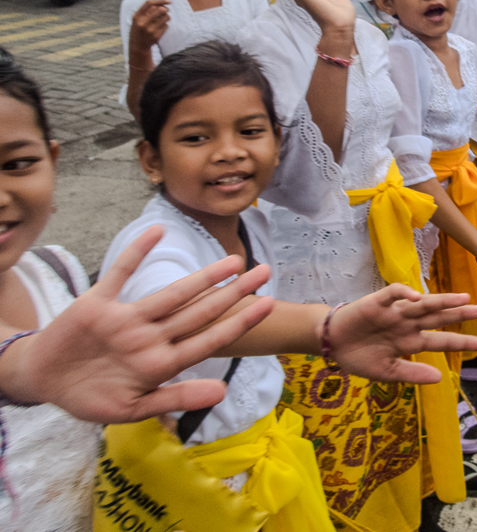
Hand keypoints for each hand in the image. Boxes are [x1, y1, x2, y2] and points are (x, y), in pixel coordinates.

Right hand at [0, 227, 274, 423]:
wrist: (44, 382)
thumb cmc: (91, 398)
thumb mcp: (132, 408)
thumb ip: (175, 398)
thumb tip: (220, 394)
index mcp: (161, 362)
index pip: (209, 339)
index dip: (239, 321)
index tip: (268, 304)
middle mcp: (151, 336)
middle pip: (200, 311)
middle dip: (233, 292)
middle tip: (265, 271)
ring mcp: (127, 319)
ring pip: (172, 293)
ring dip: (201, 276)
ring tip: (233, 259)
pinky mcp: (98, 304)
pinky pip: (120, 273)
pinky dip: (137, 252)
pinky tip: (157, 231)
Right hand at [128, 0, 169, 55]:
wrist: (138, 45)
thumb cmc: (139, 29)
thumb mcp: (137, 19)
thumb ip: (147, 11)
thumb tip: (163, 4)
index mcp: (137, 16)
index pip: (149, 4)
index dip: (160, 1)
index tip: (168, 1)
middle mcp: (142, 23)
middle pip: (160, 10)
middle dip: (166, 9)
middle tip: (167, 10)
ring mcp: (149, 30)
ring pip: (165, 18)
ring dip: (167, 17)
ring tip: (163, 19)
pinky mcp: (156, 36)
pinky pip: (166, 26)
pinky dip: (165, 25)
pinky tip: (160, 28)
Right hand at [326, 286, 476, 382]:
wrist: (331, 343)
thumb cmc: (359, 356)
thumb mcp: (387, 372)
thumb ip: (412, 373)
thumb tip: (440, 378)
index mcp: (411, 341)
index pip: (442, 340)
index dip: (463, 341)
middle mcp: (408, 324)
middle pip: (439, 317)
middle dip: (461, 314)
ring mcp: (395, 312)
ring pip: (423, 304)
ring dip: (443, 300)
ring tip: (464, 299)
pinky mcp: (377, 303)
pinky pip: (394, 294)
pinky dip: (405, 293)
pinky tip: (418, 296)